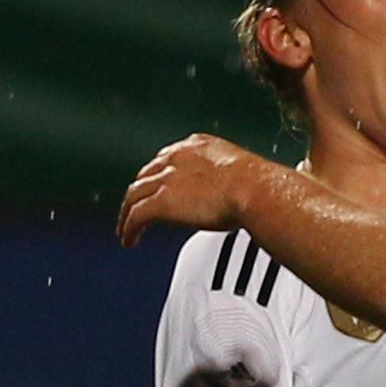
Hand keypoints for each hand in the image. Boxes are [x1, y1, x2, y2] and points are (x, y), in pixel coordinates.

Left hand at [118, 134, 265, 247]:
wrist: (255, 190)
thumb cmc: (258, 183)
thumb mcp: (241, 170)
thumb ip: (230, 178)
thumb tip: (239, 193)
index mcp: (197, 146)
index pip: (167, 157)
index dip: (159, 174)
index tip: (161, 185)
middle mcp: (176, 159)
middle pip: (145, 175)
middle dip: (141, 192)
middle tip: (139, 207)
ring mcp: (166, 180)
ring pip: (133, 195)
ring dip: (127, 212)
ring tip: (126, 228)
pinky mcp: (160, 202)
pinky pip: (135, 216)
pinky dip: (129, 228)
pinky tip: (130, 239)